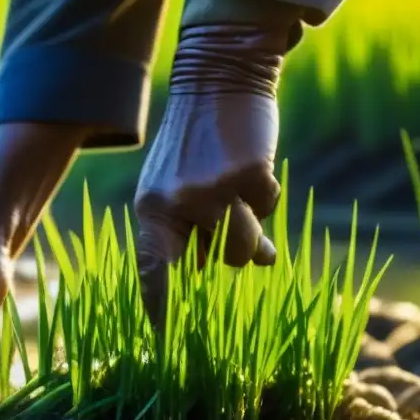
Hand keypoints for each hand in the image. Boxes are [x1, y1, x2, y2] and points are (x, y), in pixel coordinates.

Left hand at [134, 23, 288, 323]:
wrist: (218, 79)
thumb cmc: (197, 142)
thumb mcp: (181, 187)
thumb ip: (198, 230)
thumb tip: (247, 268)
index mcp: (151, 210)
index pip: (154, 272)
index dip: (161, 309)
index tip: (165, 341)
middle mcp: (178, 205)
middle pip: (218, 264)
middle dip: (231, 251)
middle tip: (235, 223)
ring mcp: (213, 191)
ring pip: (247, 245)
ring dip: (252, 226)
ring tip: (239, 189)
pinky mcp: (249, 176)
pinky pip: (268, 209)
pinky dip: (266, 194)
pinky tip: (251, 166)